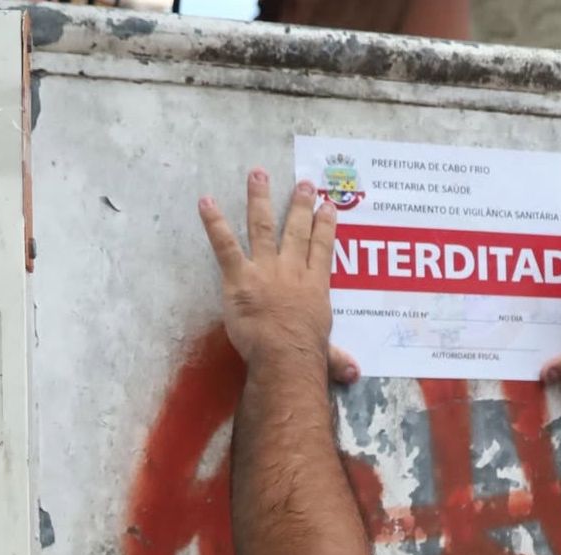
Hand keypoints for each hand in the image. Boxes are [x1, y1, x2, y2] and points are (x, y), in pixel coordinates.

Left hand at [199, 169, 358, 382]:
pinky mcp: (240, 277)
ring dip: (260, 199)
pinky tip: (206, 202)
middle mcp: (292, 271)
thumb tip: (354, 374)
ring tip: (258, 175)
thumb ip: (338, 359)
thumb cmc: (306, 356)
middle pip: (296, 230)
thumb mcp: (327, 356)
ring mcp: (266, 270)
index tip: (328, 206)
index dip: (326, 226)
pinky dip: (215, 223)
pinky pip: (225, 245)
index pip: (322, 249)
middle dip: (300, 205)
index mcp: (314, 287)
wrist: (284, 356)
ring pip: (263, 227)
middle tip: (303, 183)